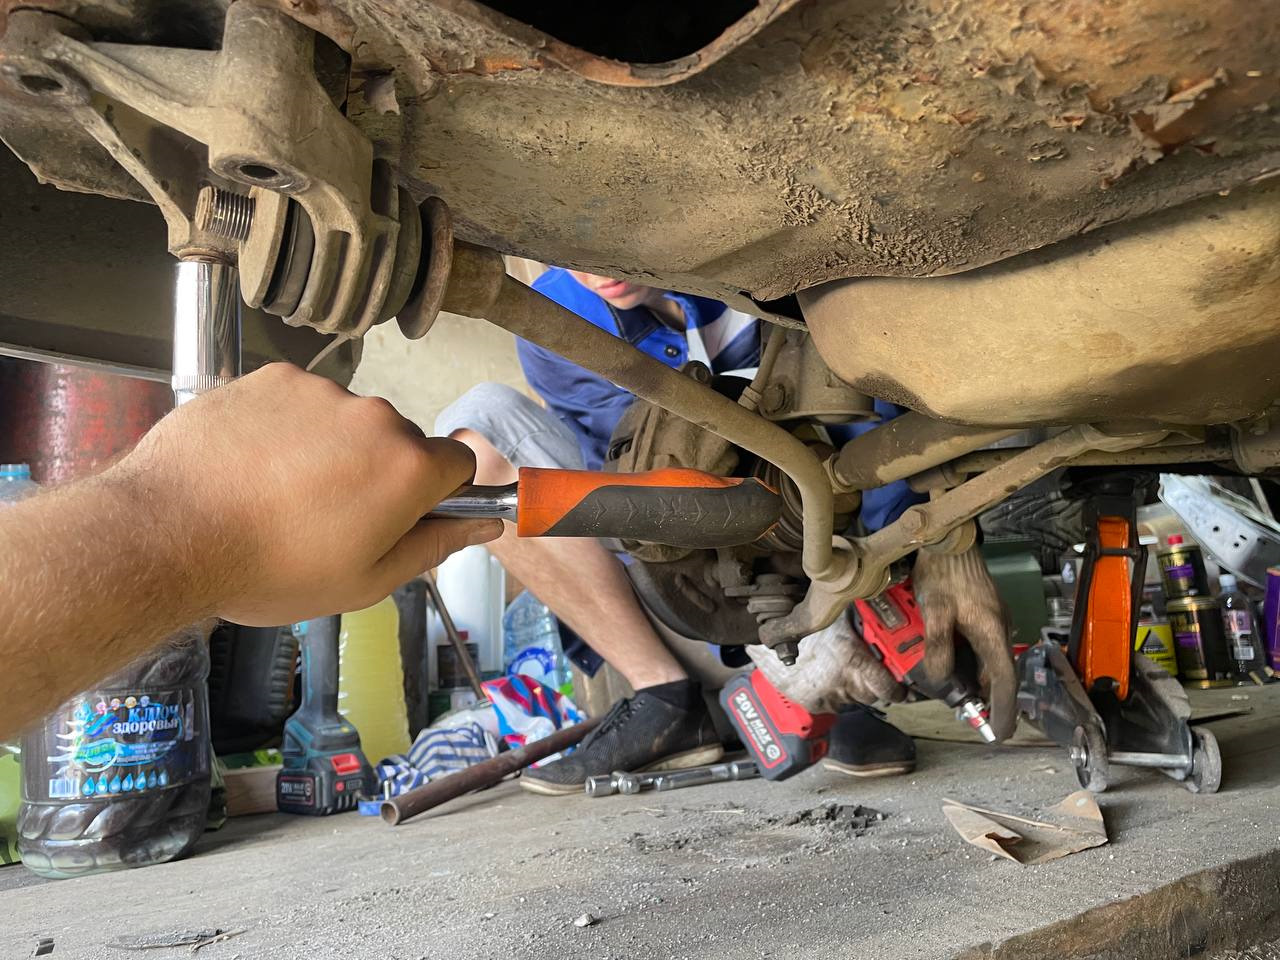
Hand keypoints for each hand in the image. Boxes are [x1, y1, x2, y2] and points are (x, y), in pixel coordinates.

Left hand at [108, 363, 500, 624]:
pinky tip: (256, 465)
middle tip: (329, 517)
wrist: (170, 532)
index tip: (402, 516)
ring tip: (280, 493)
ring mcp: (322, 391)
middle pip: (400, 441)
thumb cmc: (271, 569)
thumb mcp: (366, 580)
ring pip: (348, 421)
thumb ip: (435, 545)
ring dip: (331, 449)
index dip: (436, 493)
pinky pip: (301, 401)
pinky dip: (288, 427)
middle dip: (378, 472)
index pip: (460, 462)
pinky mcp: (274, 378)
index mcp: (409, 468)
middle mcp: (376, 417)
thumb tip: (485, 521)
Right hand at [746, 611, 904, 713]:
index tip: (903, 689)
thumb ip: (866, 623)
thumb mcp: (839, 616)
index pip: (888, 688)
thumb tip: (894, 616)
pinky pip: (837, 704)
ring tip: (843, 668)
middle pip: (874, 696)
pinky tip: (828, 676)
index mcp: (851, 658)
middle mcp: (842, 681)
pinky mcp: (815, 704)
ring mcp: (828, 695)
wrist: (768, 640)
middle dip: (875, 685)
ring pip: (856, 700)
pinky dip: (837, 694)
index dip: (898, 690)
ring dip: (855, 688)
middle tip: (870, 670)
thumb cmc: (804, 622)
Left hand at [912, 546, 1016, 740]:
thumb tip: (943, 678)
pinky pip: (984, 645)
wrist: (948, 539)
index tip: (1001, 732)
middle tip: (977, 718)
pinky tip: (958, 664)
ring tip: (965, 697)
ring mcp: (994, 619)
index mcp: (992, 632)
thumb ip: (939, 648)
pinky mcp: (985, 611)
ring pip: (991, 660)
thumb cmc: (943, 573)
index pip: (1004, 682)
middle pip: (999, 674)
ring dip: (980, 680)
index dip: (1004, 710)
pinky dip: (975, 662)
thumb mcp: (935, 612)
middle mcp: (1000, 628)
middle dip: (990, 699)